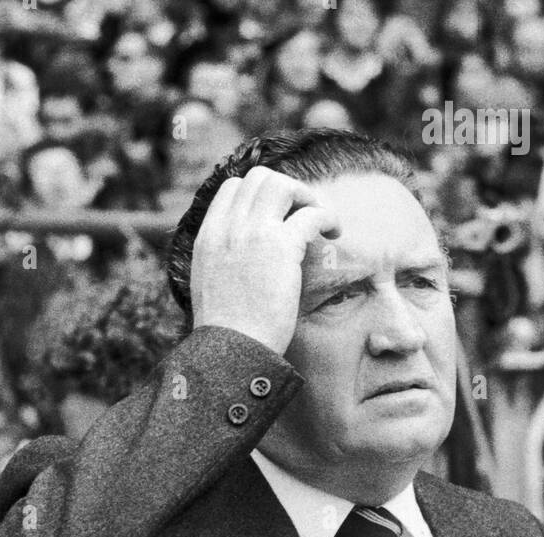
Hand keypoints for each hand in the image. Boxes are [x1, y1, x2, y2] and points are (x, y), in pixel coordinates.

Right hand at [190, 166, 339, 356]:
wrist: (231, 351)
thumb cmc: (226, 333)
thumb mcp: (210, 288)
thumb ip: (222, 263)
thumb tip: (240, 261)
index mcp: (208, 237)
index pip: (232, 189)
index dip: (259, 195)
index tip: (278, 214)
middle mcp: (228, 228)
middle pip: (259, 178)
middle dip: (286, 189)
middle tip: (303, 214)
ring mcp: (253, 234)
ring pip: (284, 185)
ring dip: (307, 197)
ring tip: (321, 220)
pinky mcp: (281, 246)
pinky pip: (311, 213)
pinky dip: (327, 216)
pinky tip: (334, 231)